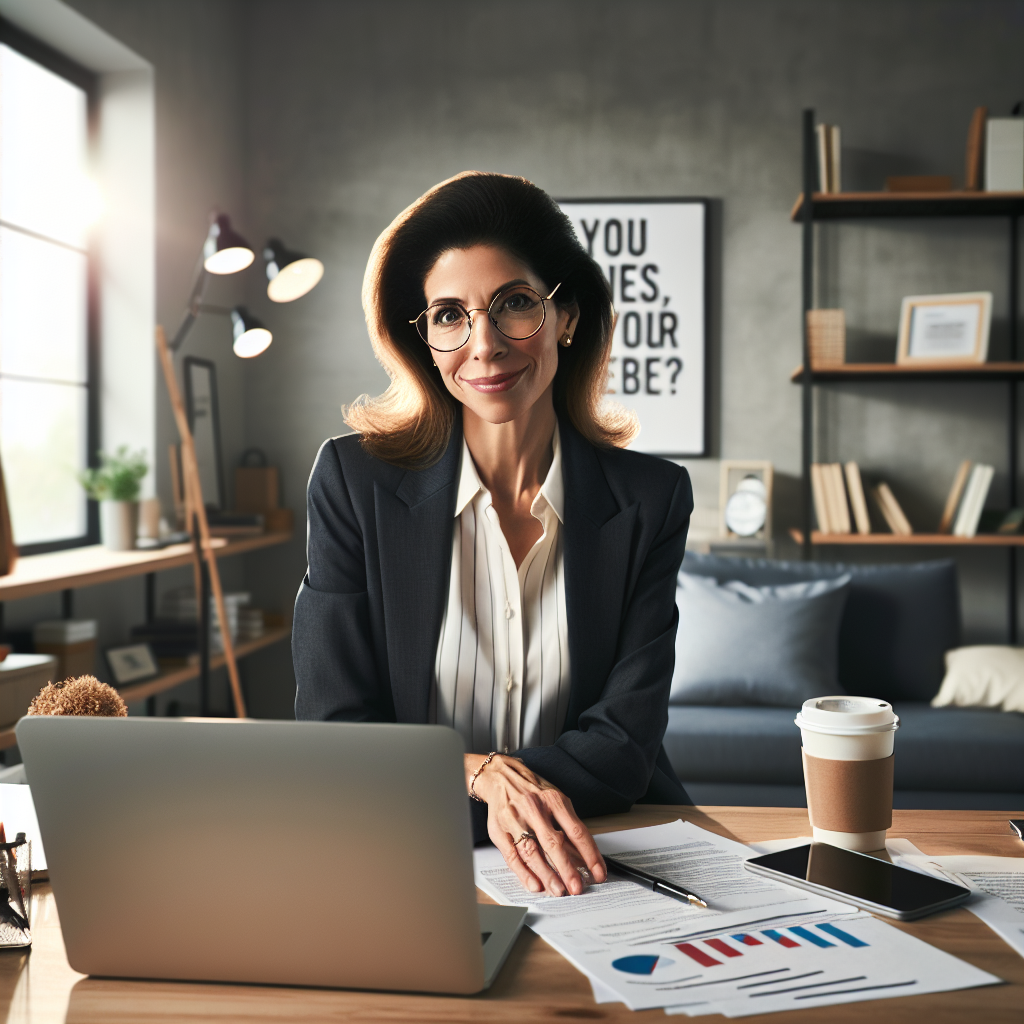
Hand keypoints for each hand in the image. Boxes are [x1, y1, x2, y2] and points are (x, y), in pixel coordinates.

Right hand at [465, 753, 606, 896]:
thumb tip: (584, 856)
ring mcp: (514, 819)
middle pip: (553, 842)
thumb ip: (568, 826)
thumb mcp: (555, 800)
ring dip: (546, 874)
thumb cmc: (532, 791)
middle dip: (567, 868)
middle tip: (577, 887)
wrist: (501, 777)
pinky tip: (534, 883)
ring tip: (558, 889)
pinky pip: (511, 855)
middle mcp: (533, 808)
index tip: (597, 872)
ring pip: (531, 851)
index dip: (589, 854)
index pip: (576, 831)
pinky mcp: (499, 830)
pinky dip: (523, 872)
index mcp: (553, 800)